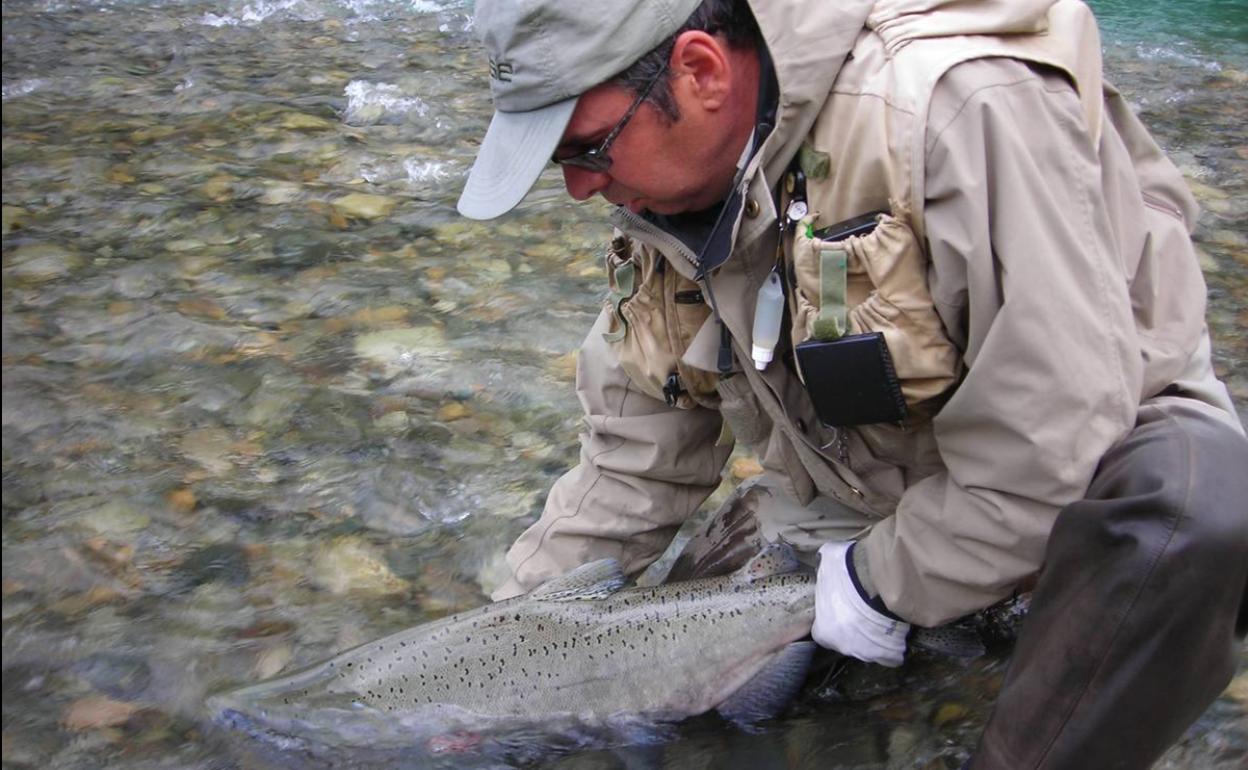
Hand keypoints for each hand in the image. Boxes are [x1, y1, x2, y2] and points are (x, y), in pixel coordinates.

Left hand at [812, 541, 909, 666]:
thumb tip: (824, 559)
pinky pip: (891, 654)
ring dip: (874, 636)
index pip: (824, 632)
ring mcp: (867, 654)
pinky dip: (895, 644)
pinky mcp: (890, 655)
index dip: (832, 620)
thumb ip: (824, 567)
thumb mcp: (828, 561)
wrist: (881, 581)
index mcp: (824, 631)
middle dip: (854, 629)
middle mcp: (843, 647)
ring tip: (882, 616)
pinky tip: (897, 626)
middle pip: (847, 641)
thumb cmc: (849, 571)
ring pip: (870, 648)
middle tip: (864, 610)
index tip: (842, 608)